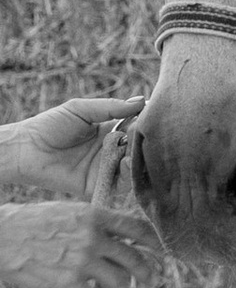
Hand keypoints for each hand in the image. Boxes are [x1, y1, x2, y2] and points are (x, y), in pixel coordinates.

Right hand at [0, 201, 163, 287]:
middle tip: (147, 281)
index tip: (162, 252)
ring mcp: (82, 260)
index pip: (137, 228)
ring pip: (120, 283)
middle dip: (146, 274)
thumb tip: (116, 237)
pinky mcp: (69, 282)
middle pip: (135, 259)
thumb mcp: (66, 212)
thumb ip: (92, 223)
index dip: (156, 242)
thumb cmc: (29, 224)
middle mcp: (93, 236)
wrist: (1, 236)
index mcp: (93, 215)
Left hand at [3, 94, 143, 203]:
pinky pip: (121, 184)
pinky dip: (128, 175)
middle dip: (146, 141)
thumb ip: (111, 107)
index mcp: (110, 131)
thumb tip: (141, 101)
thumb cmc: (50, 125)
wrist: (26, 149)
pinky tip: (127, 162)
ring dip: (140, 158)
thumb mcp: (81, 109)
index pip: (136, 127)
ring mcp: (107, 169)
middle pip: (139, 148)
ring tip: (137, 148)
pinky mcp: (100, 185)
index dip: (146, 122)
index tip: (157, 116)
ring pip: (134, 167)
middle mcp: (112, 151)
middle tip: (151, 133)